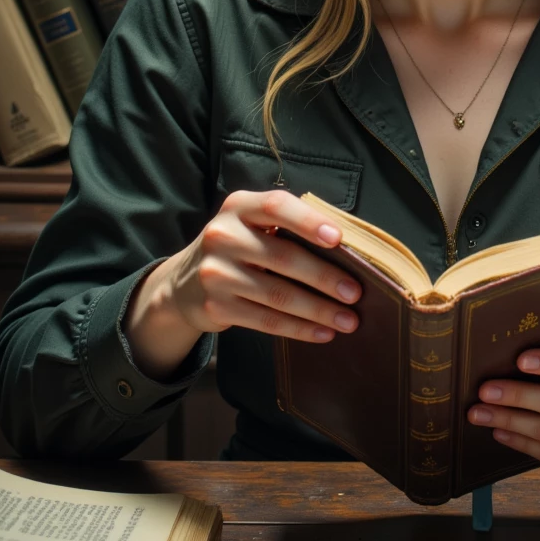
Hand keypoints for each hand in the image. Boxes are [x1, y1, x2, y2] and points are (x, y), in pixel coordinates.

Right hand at [124, 189, 363, 380]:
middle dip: (325, 277)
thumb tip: (346, 247)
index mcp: (239, 207)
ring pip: (278, 295)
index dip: (308, 221)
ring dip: (318, 310)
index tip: (338, 239)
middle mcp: (223, 236)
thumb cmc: (237, 248)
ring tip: (349, 320)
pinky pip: (266, 320)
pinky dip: (299, 329)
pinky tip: (323, 333)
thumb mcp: (251, 224)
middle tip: (355, 293)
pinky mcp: (217, 307)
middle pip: (283, 257)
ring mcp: (217, 274)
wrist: (183, 284)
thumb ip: (286, 226)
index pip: (276, 207)